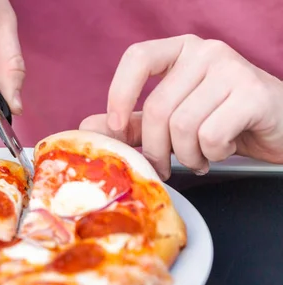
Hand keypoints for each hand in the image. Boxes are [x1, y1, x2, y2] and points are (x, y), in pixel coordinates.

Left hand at [79, 34, 282, 179]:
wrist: (278, 127)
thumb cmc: (222, 121)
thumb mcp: (174, 121)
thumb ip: (134, 124)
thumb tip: (87, 125)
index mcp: (180, 51)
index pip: (138, 57)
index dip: (120, 94)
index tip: (118, 131)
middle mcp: (205, 52)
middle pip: (158, 107)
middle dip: (157, 149)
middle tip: (167, 165)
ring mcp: (232, 68)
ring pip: (183, 126)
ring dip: (187, 156)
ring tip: (199, 158)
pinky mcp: (253, 93)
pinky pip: (210, 135)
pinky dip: (211, 155)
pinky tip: (220, 151)